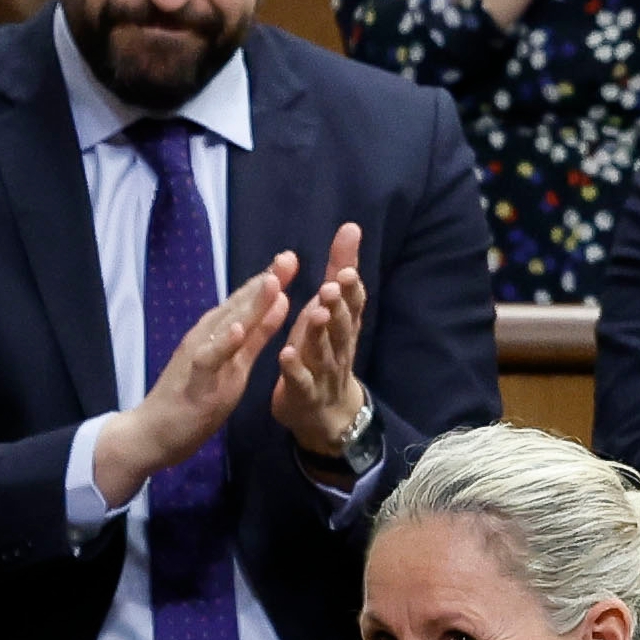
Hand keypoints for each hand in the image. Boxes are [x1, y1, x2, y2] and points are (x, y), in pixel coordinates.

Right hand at [96, 249, 297, 501]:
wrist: (153, 432)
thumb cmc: (192, 397)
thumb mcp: (234, 362)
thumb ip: (256, 333)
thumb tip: (279, 301)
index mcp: (218, 334)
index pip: (246, 303)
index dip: (269, 281)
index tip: (291, 259)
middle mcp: (207, 339)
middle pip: (238, 306)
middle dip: (264, 283)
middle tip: (288, 257)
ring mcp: (199, 358)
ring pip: (225, 326)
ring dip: (248, 305)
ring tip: (271, 283)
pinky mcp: (194, 382)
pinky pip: (208, 360)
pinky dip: (222, 344)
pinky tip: (237, 330)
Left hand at [271, 220, 371, 464]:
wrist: (325, 412)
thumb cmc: (325, 350)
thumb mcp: (332, 308)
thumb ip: (340, 270)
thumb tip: (350, 227)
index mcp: (343, 325)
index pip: (353, 304)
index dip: (351, 289)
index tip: (347, 270)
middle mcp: (338, 347)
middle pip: (342, 325)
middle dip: (338, 305)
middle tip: (332, 286)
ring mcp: (323, 372)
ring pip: (324, 351)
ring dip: (320, 333)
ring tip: (315, 313)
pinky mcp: (305, 394)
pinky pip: (301, 381)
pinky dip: (295, 369)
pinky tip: (287, 354)